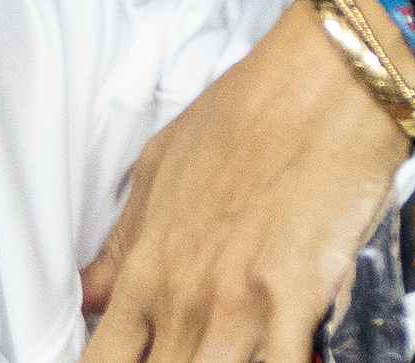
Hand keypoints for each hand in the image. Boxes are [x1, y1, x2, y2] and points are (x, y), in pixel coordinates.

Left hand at [79, 3, 406, 362]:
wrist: (326, 81)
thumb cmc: (247, 113)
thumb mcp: (161, 167)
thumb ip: (124, 244)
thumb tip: (88, 293)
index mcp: (146, 267)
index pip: (104, 362)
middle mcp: (184, 296)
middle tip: (184, 349)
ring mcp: (239, 306)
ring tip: (229, 350)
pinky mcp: (298, 304)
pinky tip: (272, 354)